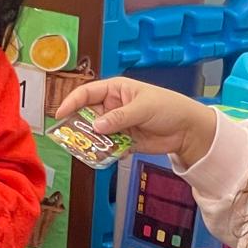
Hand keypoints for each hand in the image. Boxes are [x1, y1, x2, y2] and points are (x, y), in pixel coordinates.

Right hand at [55, 77, 216, 166]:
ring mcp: (117, 125)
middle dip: (79, 126)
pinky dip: (105, 153)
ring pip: (96, 134)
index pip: (87, 93)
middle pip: (87, 115)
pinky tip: (107, 156)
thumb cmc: (168, 107)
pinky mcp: (124, 141)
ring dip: (92, 142)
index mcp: (115, 90)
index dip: (71, 102)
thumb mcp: (143, 108)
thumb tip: (96, 126)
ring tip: (87, 150)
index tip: (60, 115)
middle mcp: (112, 106)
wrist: (188, 130)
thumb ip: (119, 117)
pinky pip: (108, 147)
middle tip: (70, 138)